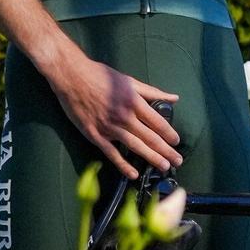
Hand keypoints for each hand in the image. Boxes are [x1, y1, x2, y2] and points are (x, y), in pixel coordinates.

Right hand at [51, 49, 182, 179]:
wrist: (72, 76)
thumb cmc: (100, 76)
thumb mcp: (129, 80)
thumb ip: (152, 92)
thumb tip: (174, 98)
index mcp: (134, 101)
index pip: (157, 122)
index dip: (169, 134)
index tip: (177, 142)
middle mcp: (124, 116)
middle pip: (150, 137)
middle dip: (166, 151)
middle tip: (177, 161)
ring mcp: (109, 127)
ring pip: (135, 146)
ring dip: (151, 158)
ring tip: (163, 167)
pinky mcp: (95, 135)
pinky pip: (112, 153)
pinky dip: (123, 165)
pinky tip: (134, 174)